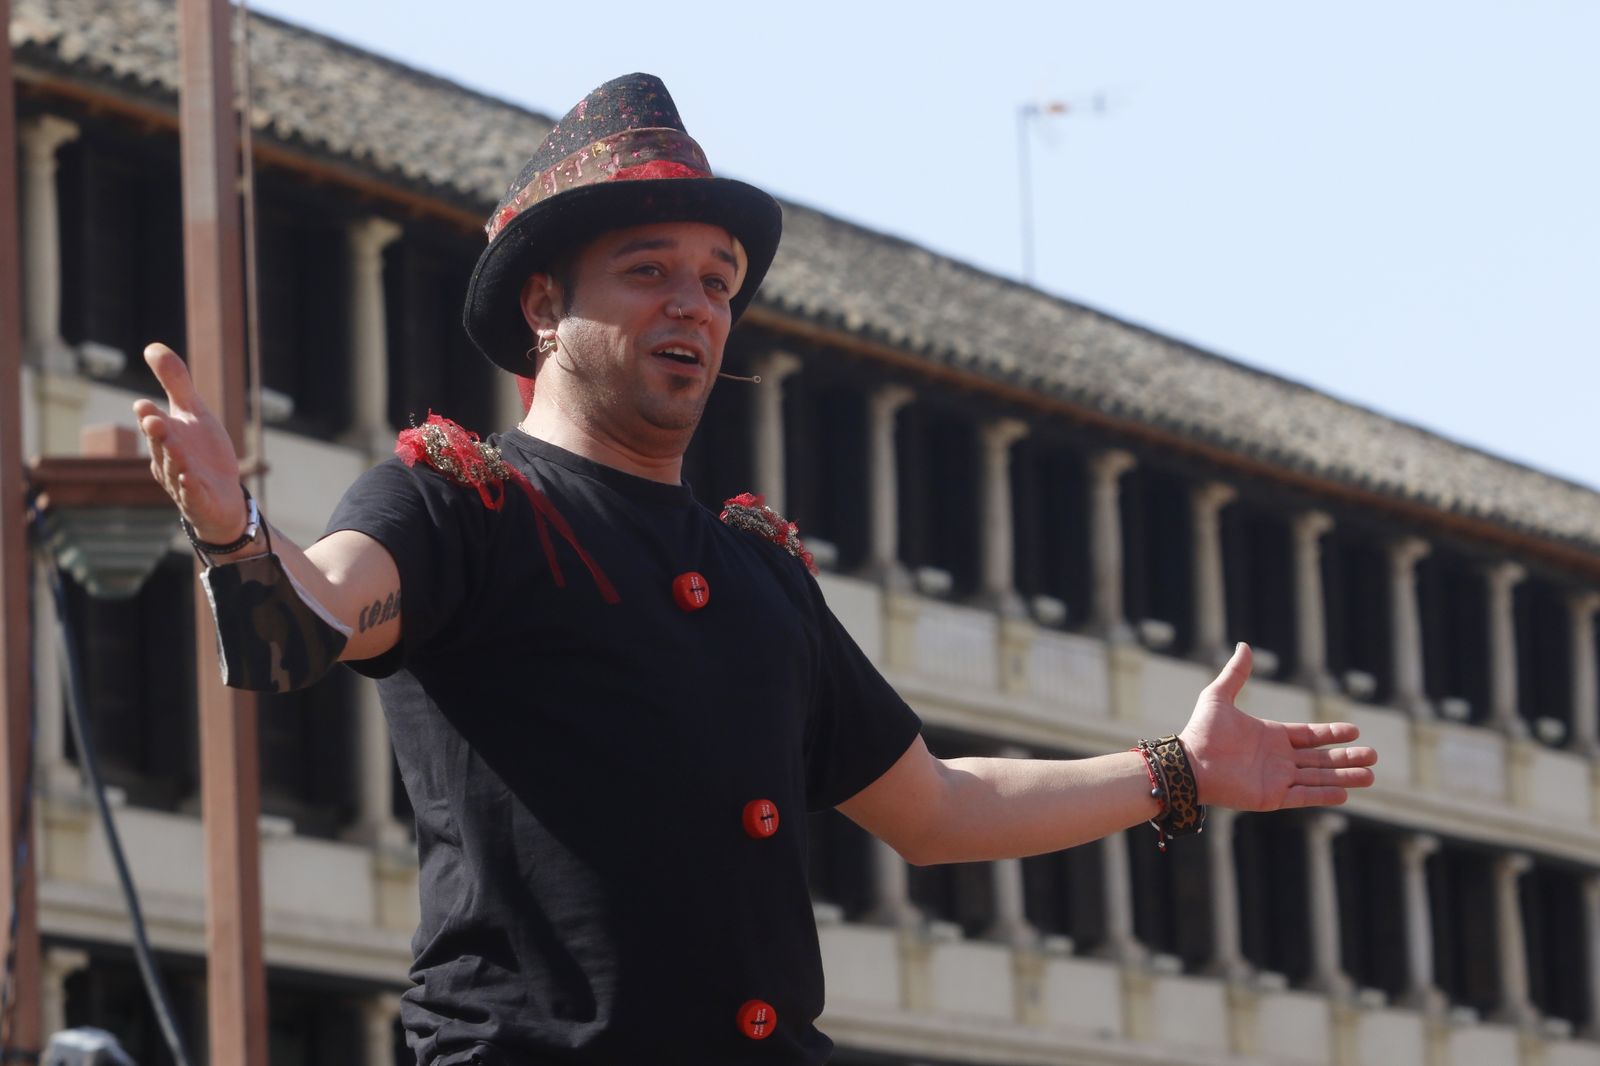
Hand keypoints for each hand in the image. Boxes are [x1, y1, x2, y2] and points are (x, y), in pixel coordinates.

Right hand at [131, 343, 245, 542]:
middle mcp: (169, 460)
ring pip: (175, 469)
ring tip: (174, 445)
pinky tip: (190, 478)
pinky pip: (192, 495)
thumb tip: (151, 347)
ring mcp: (182, 482)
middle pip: (161, 445)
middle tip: (152, 419)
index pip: (154, 423)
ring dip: (174, 457)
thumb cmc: (204, 453)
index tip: (145, 403)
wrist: (222, 498)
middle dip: (157, 433)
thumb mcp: (194, 413)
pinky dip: (190, 487)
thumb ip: (176, 383)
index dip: (149, 414)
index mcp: (166, 438)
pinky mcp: (199, 501)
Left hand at [1178, 643, 1376, 810]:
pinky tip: (1345, 794)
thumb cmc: (1201, 731)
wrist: (1188, 762)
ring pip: (1318, 778)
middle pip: (1320, 759)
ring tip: (1370, 776)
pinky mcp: (1271, 797)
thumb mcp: (1219, 697)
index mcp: (1271, 736)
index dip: (1332, 734)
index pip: (1309, 736)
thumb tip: (1244, 645)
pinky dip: (1323, 795)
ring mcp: (1276, 779)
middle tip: (1374, 755)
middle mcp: (1278, 759)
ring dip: (1343, 777)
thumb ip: (1235, 674)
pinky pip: (1303, 796)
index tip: (1355, 731)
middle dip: (1346, 758)